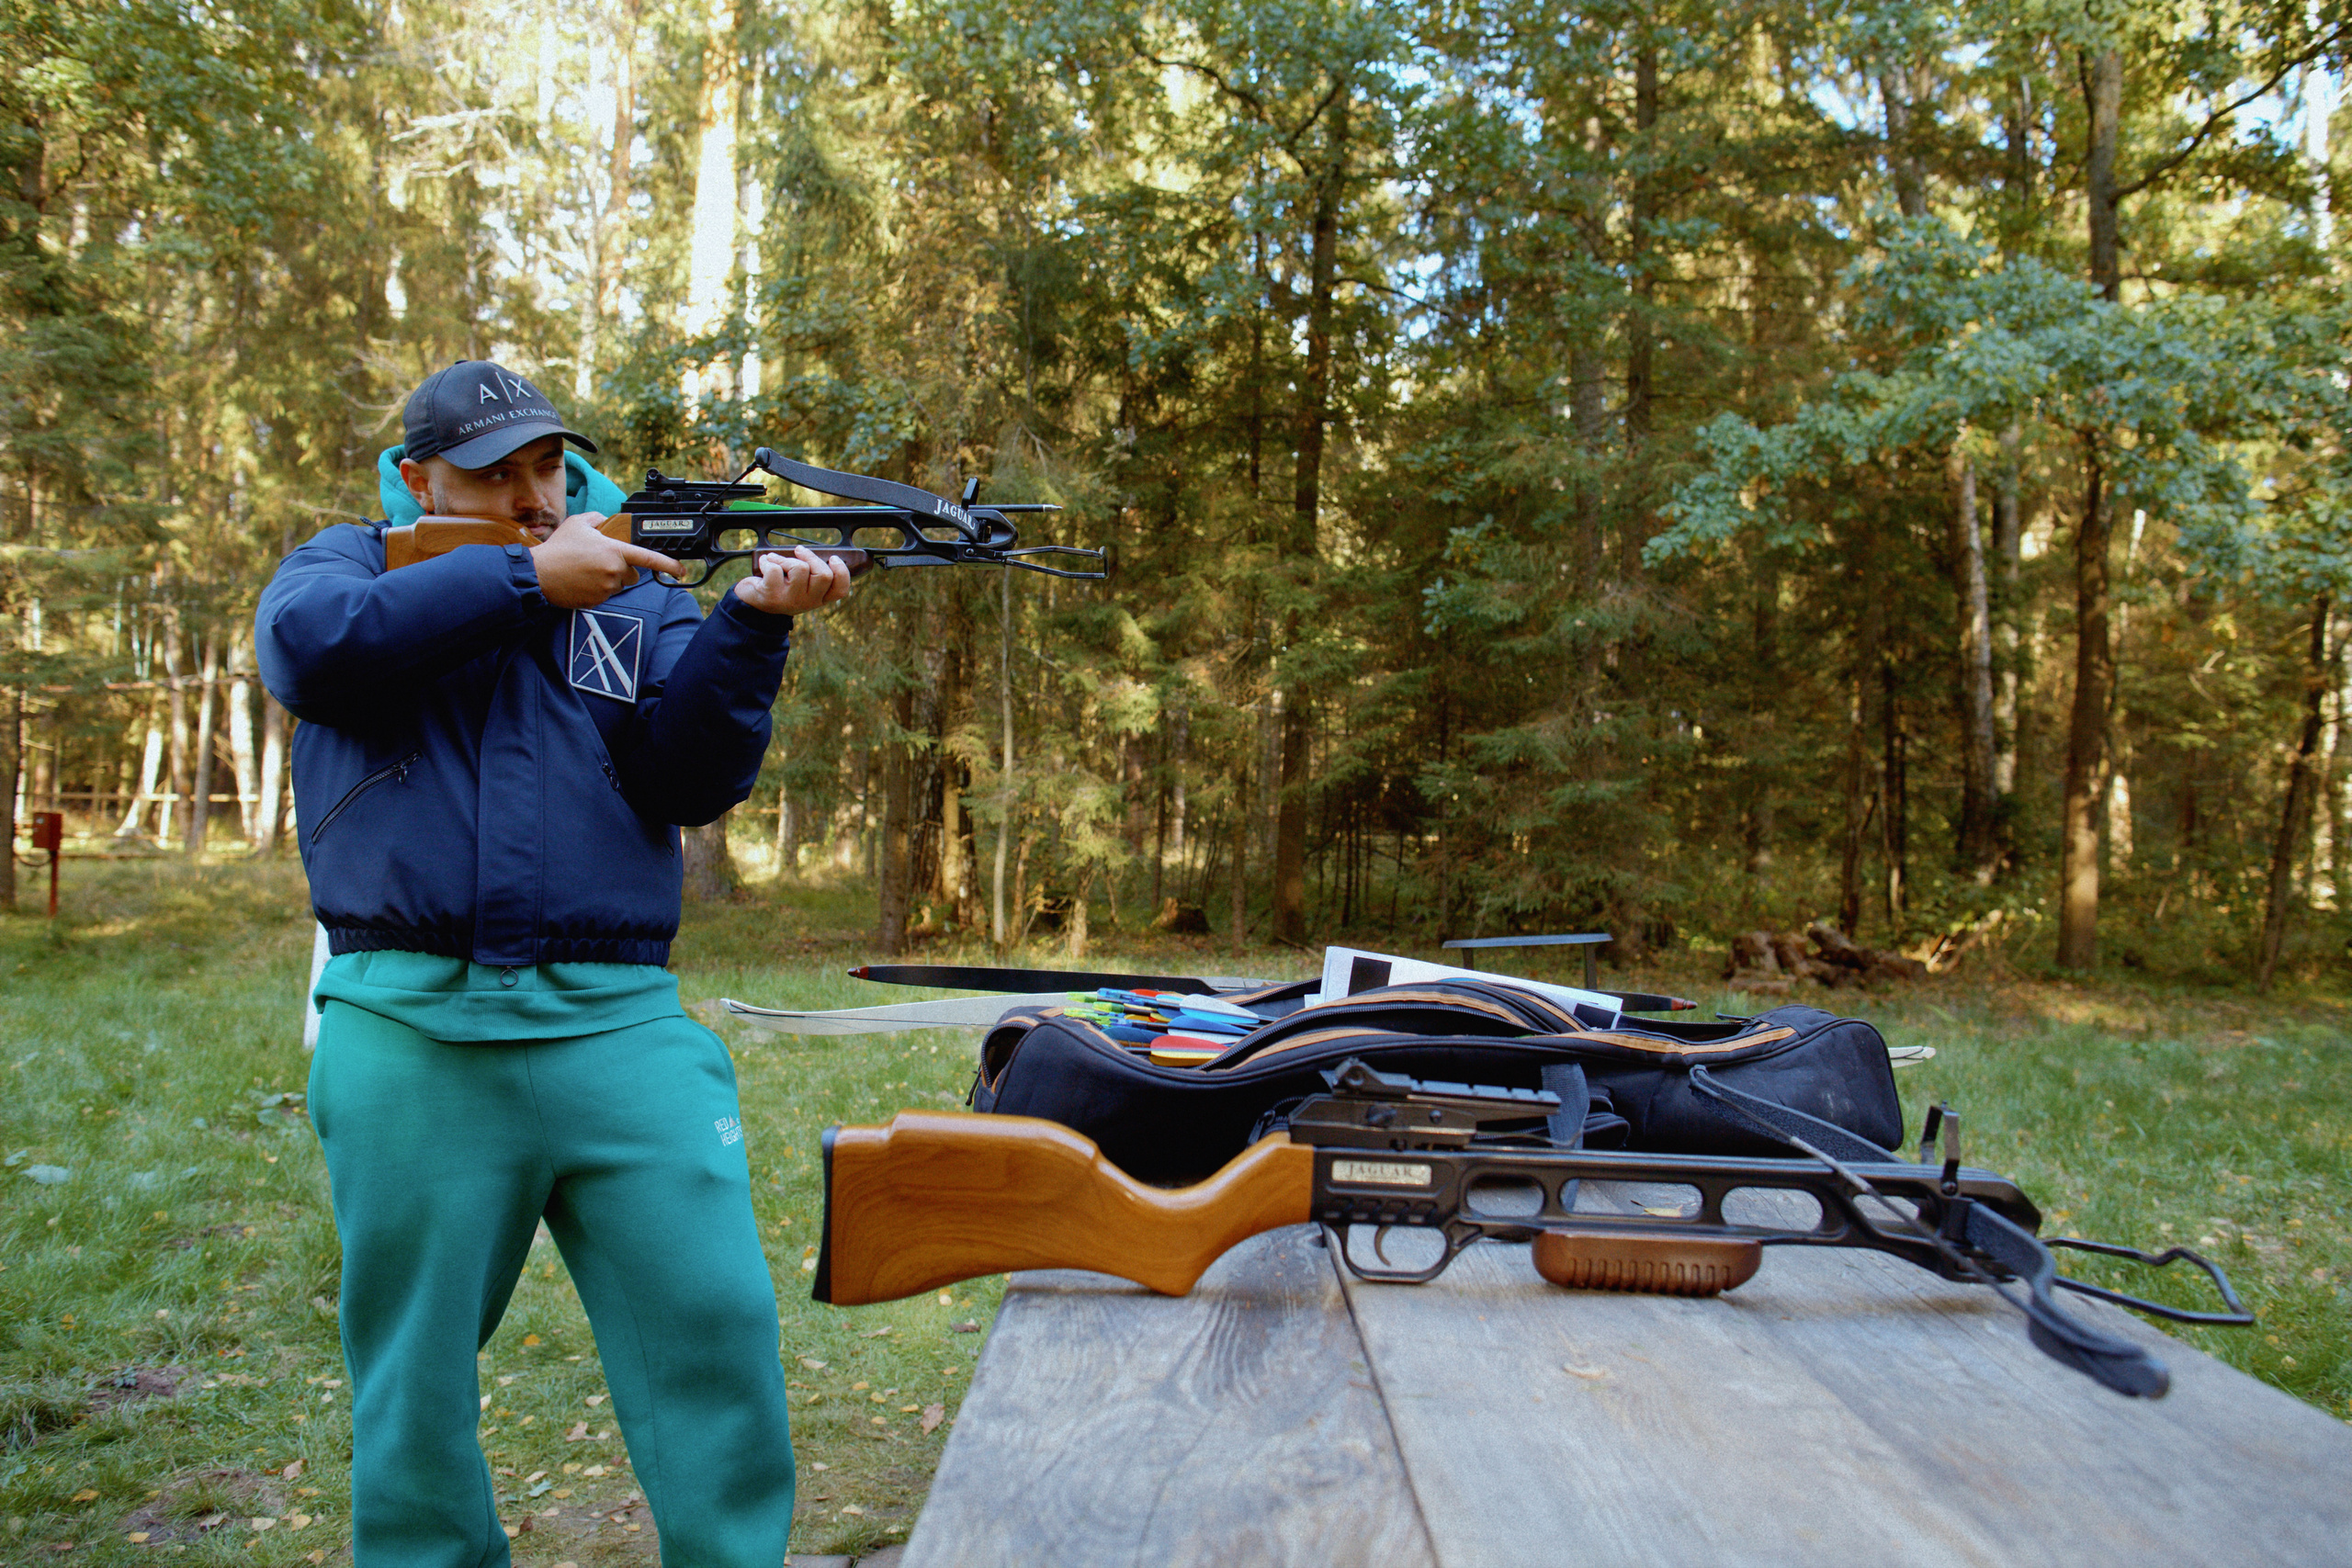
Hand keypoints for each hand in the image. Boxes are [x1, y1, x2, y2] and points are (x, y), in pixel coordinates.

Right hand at [533, 513, 686, 607]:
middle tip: (599, 561)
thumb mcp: (579, 523)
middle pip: (632, 574)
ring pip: (618, 585)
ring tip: (586, 570)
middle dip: (622, 568)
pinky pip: (605, 595)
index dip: (669, 565)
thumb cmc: (558, 549)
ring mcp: (606, 589)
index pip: (649, 559)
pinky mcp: (597, 602)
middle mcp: (614, 572)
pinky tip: (581, 581)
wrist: (539, 574)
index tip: (682, 571)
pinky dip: (597, 589)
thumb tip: (607, 522)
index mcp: (614, 552)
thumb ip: (599, 519)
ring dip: (609, 579)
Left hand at [735, 546, 854, 615]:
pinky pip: (775, 569)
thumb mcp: (800, 584)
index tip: (833, 557)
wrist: (753, 605)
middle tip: (799, 550)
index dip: (841, 571)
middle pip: (824, 575)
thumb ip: (811, 572)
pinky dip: (767, 561)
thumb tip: (811, 551)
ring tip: (775, 559)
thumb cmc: (780, 587)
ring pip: (800, 568)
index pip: (840, 590)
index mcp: (819, 598)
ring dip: (784, 557)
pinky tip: (764, 563)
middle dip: (811, 556)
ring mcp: (791, 600)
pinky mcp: (773, 595)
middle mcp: (808, 602)